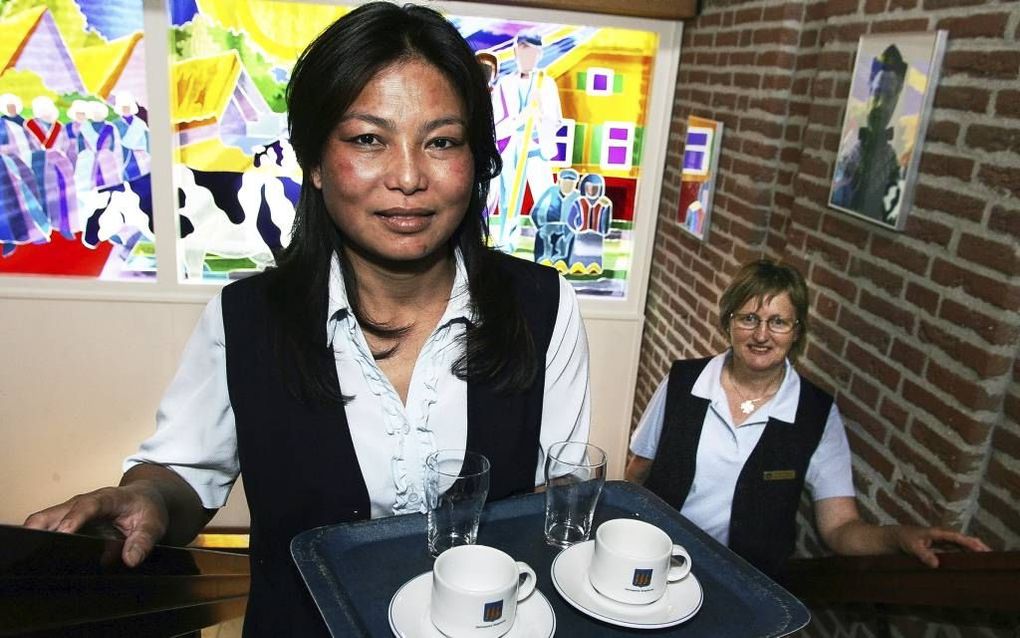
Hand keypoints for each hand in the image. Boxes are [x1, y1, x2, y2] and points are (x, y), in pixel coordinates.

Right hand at [23, 482, 169, 566]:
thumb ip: (144, 540)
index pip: (87, 506)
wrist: (144, 497)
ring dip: (34, 539)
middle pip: (51, 514)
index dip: (74, 519)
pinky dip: (38, 543)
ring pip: (41, 523)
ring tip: (32, 564)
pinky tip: (40, 561)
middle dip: (40, 533)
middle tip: (38, 557)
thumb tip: (131, 559)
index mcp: (106, 498)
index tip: (64, 533)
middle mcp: (82, 503)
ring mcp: (70, 512)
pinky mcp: (64, 522)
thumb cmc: (146, 508)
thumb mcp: (153, 524)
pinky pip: (44, 530)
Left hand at [890, 525, 990, 567]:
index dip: (968, 543)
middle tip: (989, 553)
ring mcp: (937, 543)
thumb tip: (936, 564)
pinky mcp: (934, 549)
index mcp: (936, 533)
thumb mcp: (910, 546)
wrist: (890, 538)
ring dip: (969, 551)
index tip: (980, 548)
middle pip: (960, 541)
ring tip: (983, 558)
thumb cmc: (900, 539)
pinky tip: (967, 562)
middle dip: (974, 545)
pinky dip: (960, 555)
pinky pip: (951, 552)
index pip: (956, 537)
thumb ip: (923, 554)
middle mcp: (939, 537)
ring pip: (957, 546)